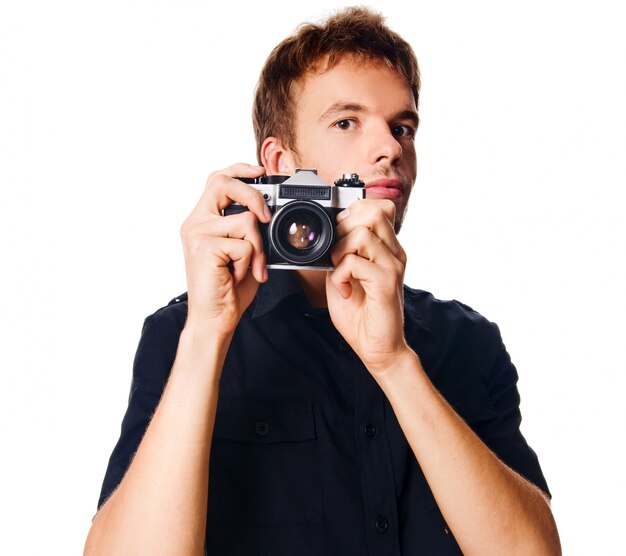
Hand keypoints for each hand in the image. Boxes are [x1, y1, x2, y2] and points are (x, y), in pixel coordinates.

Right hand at [180, 163, 270, 335]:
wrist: (216, 318)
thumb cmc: (230, 288)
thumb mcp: (245, 251)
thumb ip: (249, 228)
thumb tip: (269, 211)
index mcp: (203, 220)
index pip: (217, 180)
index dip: (239, 169)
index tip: (260, 170)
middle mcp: (196, 223)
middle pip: (224, 184)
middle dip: (253, 195)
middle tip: (266, 217)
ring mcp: (197, 234)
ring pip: (245, 221)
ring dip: (257, 248)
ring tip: (248, 268)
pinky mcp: (204, 248)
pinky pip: (244, 244)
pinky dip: (250, 263)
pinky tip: (238, 275)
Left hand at [326, 199, 410, 374]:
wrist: (377, 348)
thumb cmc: (360, 314)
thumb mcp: (344, 275)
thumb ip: (340, 252)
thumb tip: (328, 233)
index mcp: (387, 249)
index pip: (377, 208)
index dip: (352, 213)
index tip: (338, 237)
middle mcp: (394, 253)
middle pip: (372, 212)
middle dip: (343, 229)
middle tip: (337, 255)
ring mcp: (393, 266)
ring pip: (362, 232)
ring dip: (339, 251)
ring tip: (340, 273)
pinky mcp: (387, 282)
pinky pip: (355, 262)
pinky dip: (340, 275)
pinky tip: (344, 290)